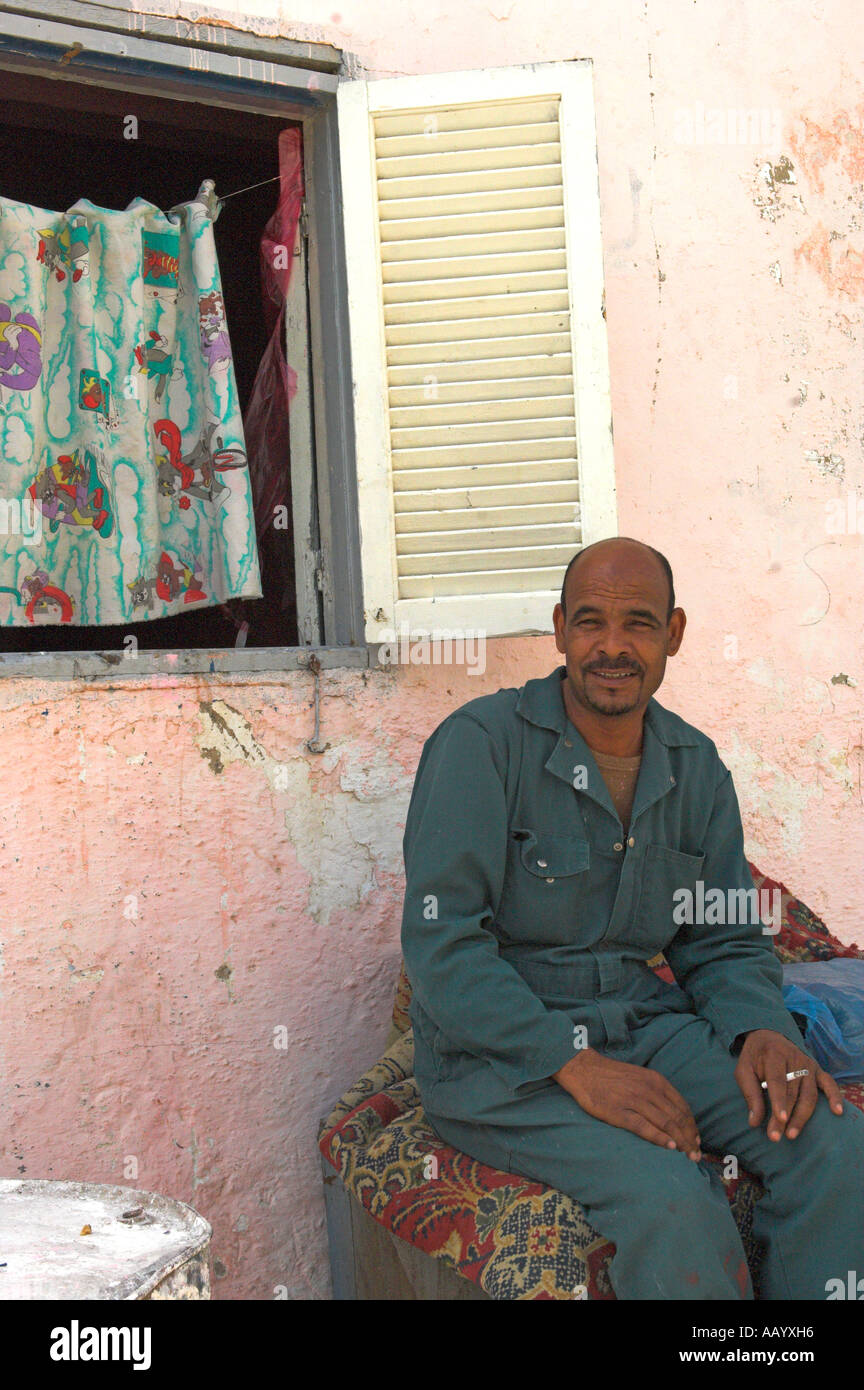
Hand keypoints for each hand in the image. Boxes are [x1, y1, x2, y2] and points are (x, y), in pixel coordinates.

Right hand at [553, 1048, 701, 1159]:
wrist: (584, 1068)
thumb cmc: (612, 1075)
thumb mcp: (640, 1076)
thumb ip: (657, 1092)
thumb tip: (673, 1113)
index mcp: (656, 1081)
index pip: (682, 1107)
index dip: (692, 1126)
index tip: (696, 1140)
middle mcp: (649, 1090)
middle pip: (677, 1118)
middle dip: (690, 1138)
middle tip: (696, 1155)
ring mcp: (634, 1100)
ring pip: (665, 1124)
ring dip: (680, 1142)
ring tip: (688, 1156)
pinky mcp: (619, 1112)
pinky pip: (643, 1127)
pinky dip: (658, 1137)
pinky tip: (668, 1147)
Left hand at [734, 1029, 843, 1140]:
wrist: (769, 1037)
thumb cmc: (755, 1058)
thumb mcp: (744, 1070)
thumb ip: (750, 1094)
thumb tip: (754, 1122)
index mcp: (774, 1054)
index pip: (778, 1081)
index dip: (779, 1101)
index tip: (780, 1120)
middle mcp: (794, 1058)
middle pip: (792, 1092)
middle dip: (786, 1116)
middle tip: (777, 1136)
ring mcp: (808, 1064)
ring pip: (809, 1094)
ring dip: (802, 1116)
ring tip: (792, 1134)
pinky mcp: (818, 1070)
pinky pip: (829, 1084)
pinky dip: (834, 1097)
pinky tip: (837, 1111)